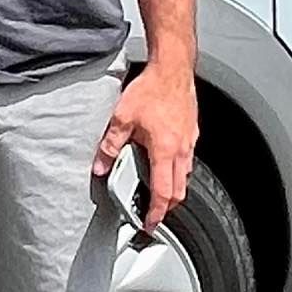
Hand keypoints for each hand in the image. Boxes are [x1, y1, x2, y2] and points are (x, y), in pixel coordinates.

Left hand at [93, 64, 197, 232]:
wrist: (173, 66)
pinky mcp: (192, 130)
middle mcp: (181, 149)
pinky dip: (178, 169)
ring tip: (158, 190)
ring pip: (186, 175)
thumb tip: (100, 166)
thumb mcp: (122, 117)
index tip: (149, 225)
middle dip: (167, 207)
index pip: (164, 193)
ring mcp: (190, 140)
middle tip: (154, 213)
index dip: (156, 214)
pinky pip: (188, 158)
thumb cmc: (152, 87)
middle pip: (179, 190)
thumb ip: (110, 145)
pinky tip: (166, 160)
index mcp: (165, 151)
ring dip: (174, 187)